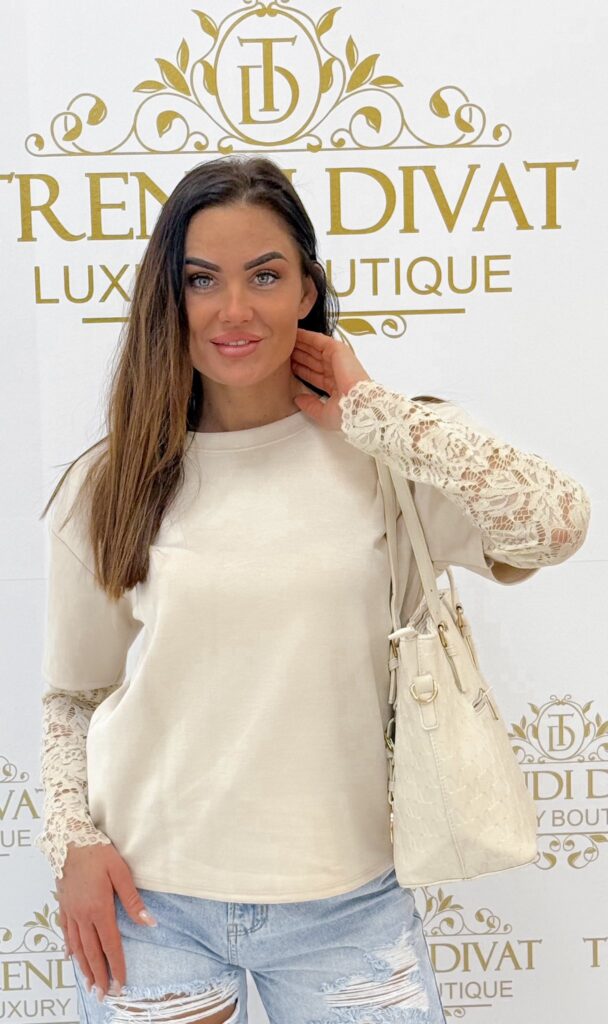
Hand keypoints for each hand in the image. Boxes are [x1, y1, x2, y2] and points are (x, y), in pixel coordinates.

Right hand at [57, 842, 157, 1001]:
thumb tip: (149, 922)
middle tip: (103, 994)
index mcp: (99, 908)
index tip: (121, 982)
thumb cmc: (98, 853)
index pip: (110, 944)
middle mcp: (83, 915)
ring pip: (77, 946)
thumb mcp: (121, 872)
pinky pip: (65, 932)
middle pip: (91, 951)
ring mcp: (71, 911)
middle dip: (99, 974)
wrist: (70, 840)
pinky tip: (71, 956)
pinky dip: (69, 947)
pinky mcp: (63, 905)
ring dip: (83, 967)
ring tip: (89, 983)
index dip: (116, 965)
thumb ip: (133, 900)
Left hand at [290, 327, 371, 429]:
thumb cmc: (347, 412)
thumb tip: (298, 400)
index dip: (301, 369)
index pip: (314, 374)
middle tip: (282, 349)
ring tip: (285, 339)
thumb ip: (310, 406)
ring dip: (301, 344)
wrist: (357, 405)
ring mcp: (337, 360)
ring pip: (314, 349)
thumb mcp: (324, 414)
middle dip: (299, 354)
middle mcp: (336, 371)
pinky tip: (295, 333)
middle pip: (313, 360)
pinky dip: (307, 336)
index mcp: (334, 385)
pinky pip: (319, 340)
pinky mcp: (338, 350)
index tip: (287, 366)